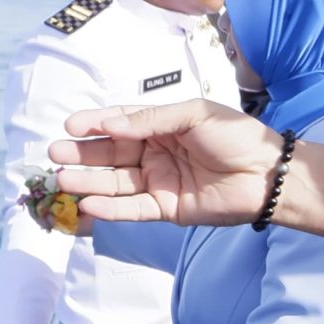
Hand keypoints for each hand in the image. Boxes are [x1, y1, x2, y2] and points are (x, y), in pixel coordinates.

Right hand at [49, 101, 280, 225]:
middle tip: (55, 154)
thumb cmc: (237, 136)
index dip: (95, 124)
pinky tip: (89, 204)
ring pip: (116, 183)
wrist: (268, 174)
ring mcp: (159, 181)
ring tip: (63, 180)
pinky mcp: (166, 209)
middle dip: (82, 154)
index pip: (121, 124)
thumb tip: (112, 124)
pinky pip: (133, 209)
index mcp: (162, 126)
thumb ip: (152, 119)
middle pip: (111, 154)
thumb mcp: (194, 114)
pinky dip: (110, 208)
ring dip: (88, 182)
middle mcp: (156, 153)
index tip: (70, 126)